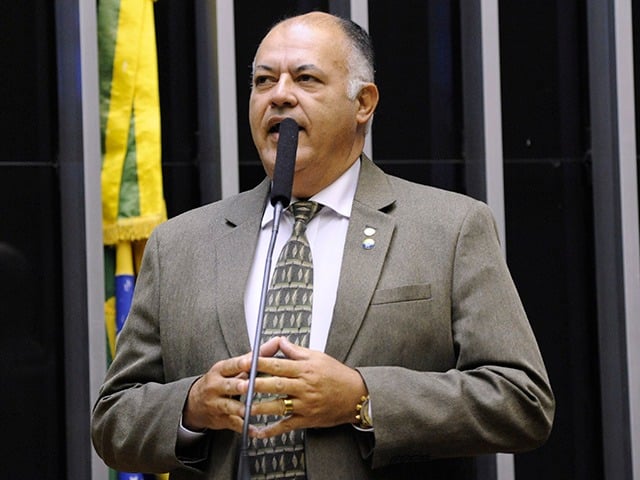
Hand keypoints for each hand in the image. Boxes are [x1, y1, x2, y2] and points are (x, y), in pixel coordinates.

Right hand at [182, 337, 280, 432]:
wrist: (194, 402)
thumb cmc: (220, 381)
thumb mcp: (232, 367)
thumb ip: (254, 356)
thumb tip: (276, 342)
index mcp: (220, 370)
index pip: (231, 365)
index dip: (240, 364)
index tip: (249, 362)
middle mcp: (216, 386)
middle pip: (229, 385)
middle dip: (238, 386)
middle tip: (247, 386)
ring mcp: (216, 404)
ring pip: (229, 406)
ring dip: (240, 408)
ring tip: (250, 410)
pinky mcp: (220, 419)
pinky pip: (233, 424)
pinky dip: (244, 428)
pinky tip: (253, 430)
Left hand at [250, 337, 367, 438]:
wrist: (356, 396)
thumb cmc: (338, 375)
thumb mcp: (319, 357)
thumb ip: (297, 351)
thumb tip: (280, 342)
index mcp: (306, 369)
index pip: (279, 365)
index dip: (260, 363)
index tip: (246, 362)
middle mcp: (305, 386)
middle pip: (276, 385)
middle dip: (256, 384)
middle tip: (239, 384)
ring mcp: (305, 404)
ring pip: (279, 406)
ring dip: (260, 407)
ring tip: (243, 407)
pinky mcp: (307, 419)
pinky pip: (287, 425)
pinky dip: (272, 430)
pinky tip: (258, 431)